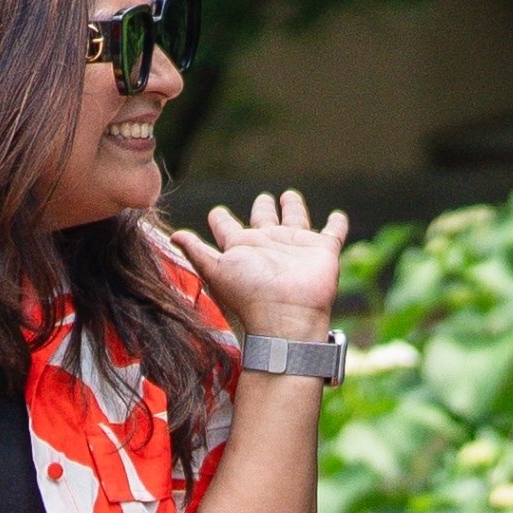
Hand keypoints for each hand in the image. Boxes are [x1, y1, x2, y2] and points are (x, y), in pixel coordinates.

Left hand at [179, 187, 351, 343]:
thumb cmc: (249, 294)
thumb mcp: (215, 269)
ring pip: (296, 220)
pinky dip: (338, 224)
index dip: (221, 219)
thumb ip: (196, 251)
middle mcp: (269, 245)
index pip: (228, 227)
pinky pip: (333, 232)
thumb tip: (173, 236)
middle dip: (262, 208)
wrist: (286, 316)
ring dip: (294, 207)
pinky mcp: (323, 251)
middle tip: (262, 198)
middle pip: (264, 219)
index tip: (217, 213)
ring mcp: (297, 247)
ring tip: (289, 196)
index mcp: (243, 247)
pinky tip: (339, 216)